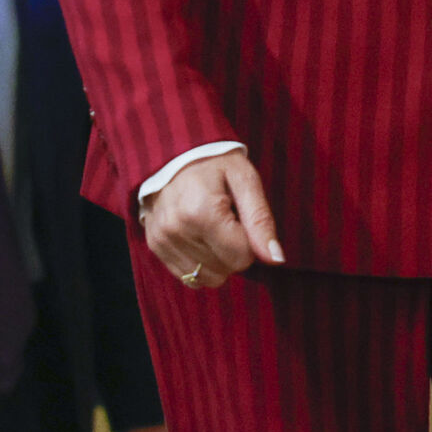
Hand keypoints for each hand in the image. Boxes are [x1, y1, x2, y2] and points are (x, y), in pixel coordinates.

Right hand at [142, 149, 282, 289]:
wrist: (174, 154)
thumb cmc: (215, 163)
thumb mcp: (245, 180)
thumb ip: (261, 220)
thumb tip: (276, 259)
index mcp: (201, 212)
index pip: (242, 257)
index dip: (251, 240)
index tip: (241, 216)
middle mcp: (176, 230)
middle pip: (226, 269)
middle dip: (234, 249)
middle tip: (227, 218)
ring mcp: (162, 241)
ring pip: (208, 277)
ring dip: (218, 258)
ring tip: (212, 226)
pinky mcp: (155, 246)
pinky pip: (188, 277)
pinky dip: (201, 262)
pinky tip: (199, 237)